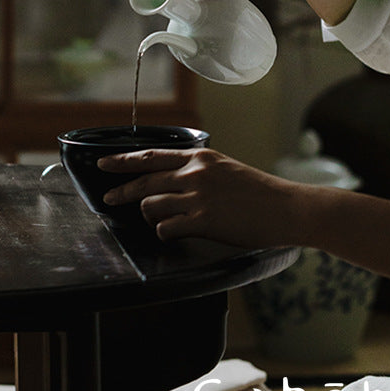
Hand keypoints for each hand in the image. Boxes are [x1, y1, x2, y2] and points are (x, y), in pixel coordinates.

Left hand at [98, 148, 303, 246]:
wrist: (286, 208)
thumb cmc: (259, 192)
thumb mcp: (225, 168)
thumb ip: (198, 171)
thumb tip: (174, 180)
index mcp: (199, 157)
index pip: (151, 156)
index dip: (123, 160)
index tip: (104, 164)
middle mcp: (194, 173)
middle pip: (144, 181)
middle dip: (121, 191)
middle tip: (108, 199)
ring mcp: (198, 197)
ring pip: (150, 206)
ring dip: (150, 217)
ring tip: (163, 221)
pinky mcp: (203, 221)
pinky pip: (166, 228)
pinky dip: (165, 233)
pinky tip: (174, 234)